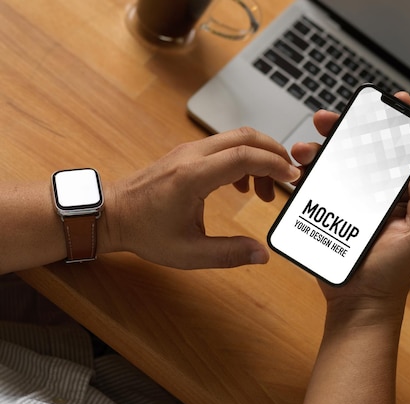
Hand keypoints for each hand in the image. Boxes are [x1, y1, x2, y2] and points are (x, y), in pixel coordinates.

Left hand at [101, 127, 299, 268]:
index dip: (274, 165)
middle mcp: (192, 156)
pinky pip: (223, 147)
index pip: (244, 157)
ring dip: (258, 157)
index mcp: (193, 177)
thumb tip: (262, 255)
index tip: (293, 178)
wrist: (111, 214)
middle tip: (290, 175)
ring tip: (265, 192)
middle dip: (274, 152)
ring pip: (235, 139)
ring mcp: (188, 151)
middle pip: (245, 136)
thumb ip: (229, 254)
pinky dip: (242, 159)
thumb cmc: (144, 232)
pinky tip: (243, 187)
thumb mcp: (188, 253)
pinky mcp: (186, 154)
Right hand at [290, 92, 409, 318]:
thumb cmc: (393, 274)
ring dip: (320, 150)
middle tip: (330, 119)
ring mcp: (349, 202)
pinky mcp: (326, 214)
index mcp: (400, 195)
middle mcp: (374, 193)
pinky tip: (298, 167)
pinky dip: (306, 173)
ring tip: (304, 149)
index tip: (396, 101)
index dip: (399, 125)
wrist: (360, 302)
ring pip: (335, 165)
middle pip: (362, 151)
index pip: (401, 153)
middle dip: (347, 129)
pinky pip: (316, 187)